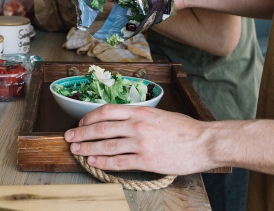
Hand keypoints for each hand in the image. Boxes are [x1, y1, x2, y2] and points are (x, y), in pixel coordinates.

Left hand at [64, 104, 213, 174]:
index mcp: (140, 111)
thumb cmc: (184, 129)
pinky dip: (103, 161)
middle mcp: (137, 125)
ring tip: (76, 151)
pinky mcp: (146, 160)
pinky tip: (93, 161)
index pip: (106, 110)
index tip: (80, 122)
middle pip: (101, 128)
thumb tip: (121, 121)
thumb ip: (139, 116)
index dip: (89, 117)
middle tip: (69, 137)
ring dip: (88, 148)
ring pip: (106, 145)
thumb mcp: (159, 114)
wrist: (204, 142)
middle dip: (81, 133)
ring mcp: (140, 143)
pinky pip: (119, 161)